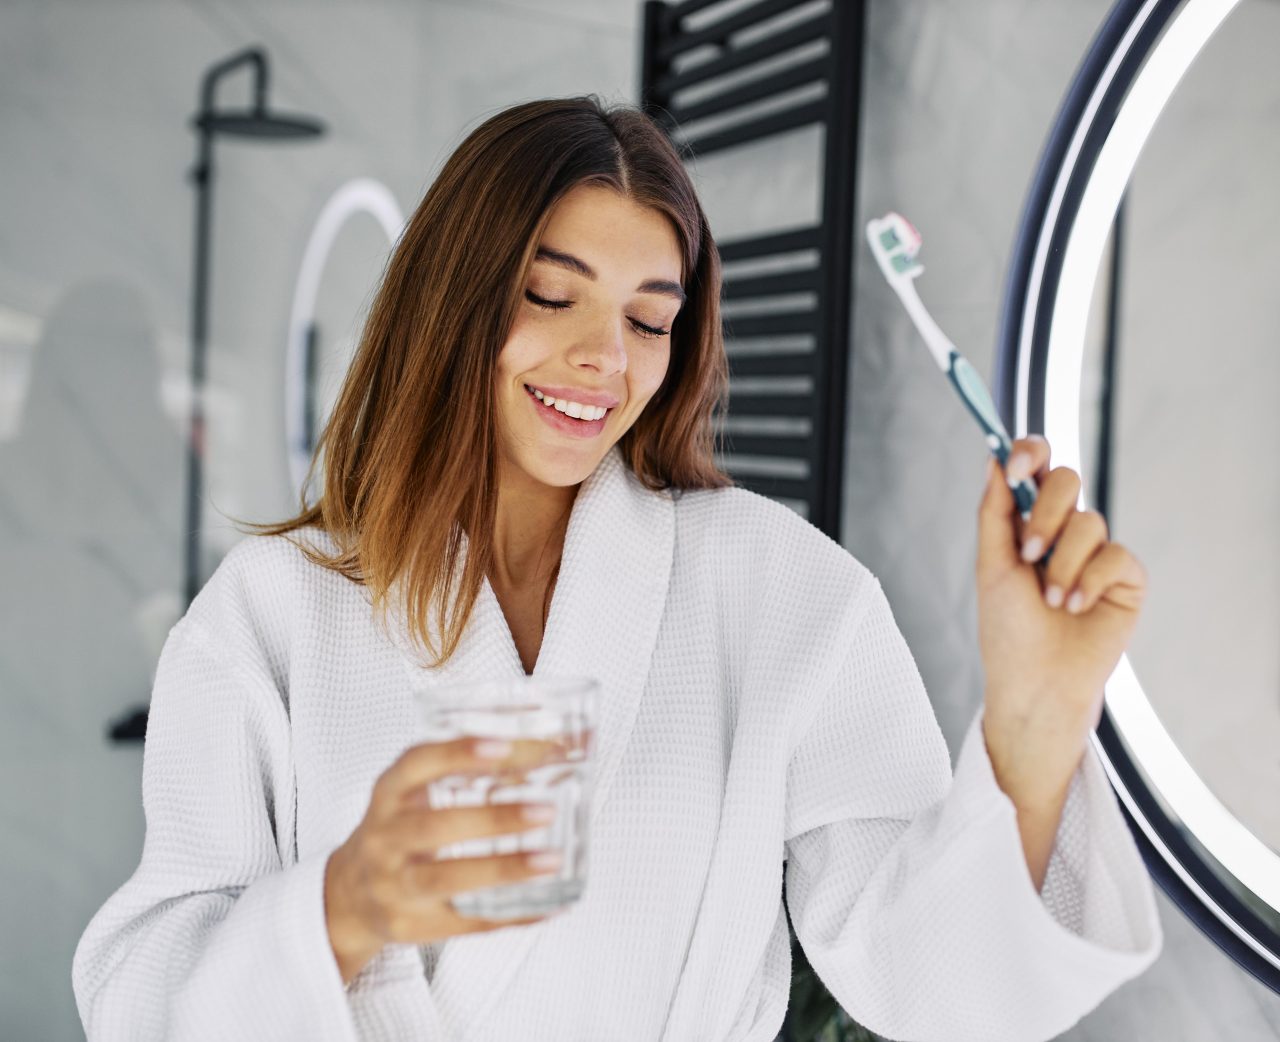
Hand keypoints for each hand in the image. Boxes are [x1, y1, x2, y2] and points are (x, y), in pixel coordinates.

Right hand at [324, 736, 571, 984]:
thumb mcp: (418, 793)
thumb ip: (472, 771)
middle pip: (435, 827)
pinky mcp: (410, 927)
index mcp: (389, 794)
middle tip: (545, 810)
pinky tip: (549, 904)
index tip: (502, 746)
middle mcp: (385, 838)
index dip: (457, 753)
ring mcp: (394, 886)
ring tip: (552, 860)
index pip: (417, 764)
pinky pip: (466, 923)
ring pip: (449, 879)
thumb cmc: (402, 830)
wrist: (350, 895)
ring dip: (505, 869)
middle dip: (494, 819)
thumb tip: (550, 748)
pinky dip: (512, 914)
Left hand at [976, 435, 1147, 798]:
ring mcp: (1097, 553)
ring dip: (1063, 564)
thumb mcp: (991, 566)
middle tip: (1029, 554)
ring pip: (1089, 521)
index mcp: (1028, 521)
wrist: (1034, 682)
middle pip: (1067, 479)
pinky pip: (1116, 555)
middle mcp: (1065, 530)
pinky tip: (1075, 608)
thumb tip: (993, 459)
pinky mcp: (1126, 579)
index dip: (1030, 452)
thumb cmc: (1008, 630)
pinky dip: (1090, 581)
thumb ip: (995, 512)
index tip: (1015, 464)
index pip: (1036, 467)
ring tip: (1050, 602)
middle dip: (1046, 513)